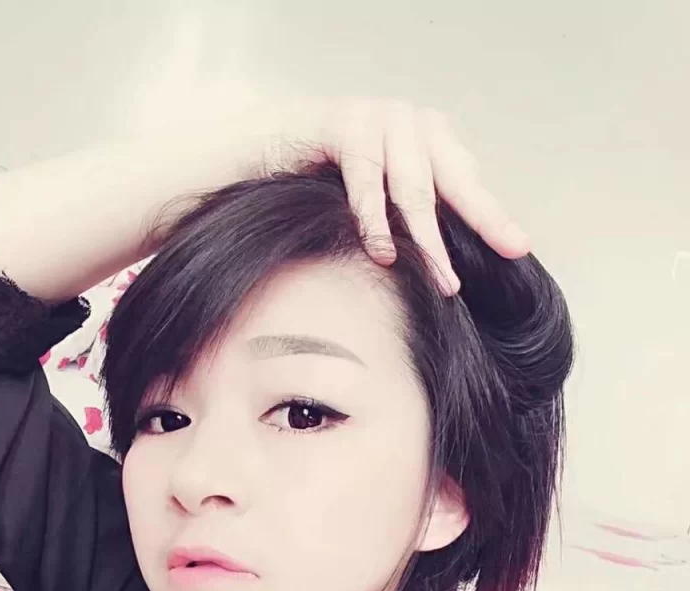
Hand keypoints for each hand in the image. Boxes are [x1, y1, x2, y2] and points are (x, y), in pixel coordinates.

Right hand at [253, 97, 530, 295]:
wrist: (266, 150)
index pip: (468, 183)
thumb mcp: (382, 204)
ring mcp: (382, 117)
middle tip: (480, 272)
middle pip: (451, 183)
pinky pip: (367, 178)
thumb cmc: (325, 184)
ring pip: (412, 188)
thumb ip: (415, 219)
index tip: (518, 249)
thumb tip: (453, 267)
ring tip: (439, 279)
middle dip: (472, 229)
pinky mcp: (346, 121)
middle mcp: (412, 122)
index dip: (492, 217)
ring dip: (425, 239)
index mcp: (430, 139)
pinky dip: (374, 219)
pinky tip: (383, 252)